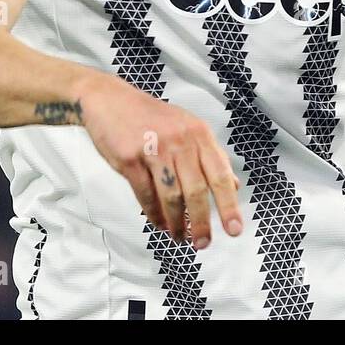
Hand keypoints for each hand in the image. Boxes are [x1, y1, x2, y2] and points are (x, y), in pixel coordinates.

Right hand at [78, 78, 242, 248]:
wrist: (110, 101)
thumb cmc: (151, 118)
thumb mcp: (187, 128)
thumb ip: (211, 155)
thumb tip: (233, 185)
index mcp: (198, 134)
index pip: (219, 174)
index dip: (228, 205)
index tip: (234, 229)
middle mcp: (179, 140)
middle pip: (196, 191)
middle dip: (201, 222)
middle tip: (203, 243)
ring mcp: (153, 149)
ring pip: (171, 197)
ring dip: (177, 222)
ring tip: (179, 236)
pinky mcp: (130, 159)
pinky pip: (145, 195)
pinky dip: (154, 214)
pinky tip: (160, 223)